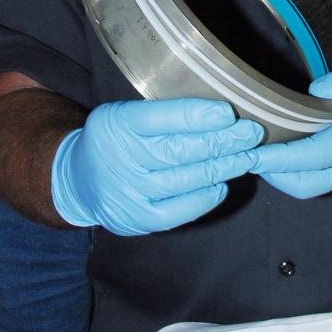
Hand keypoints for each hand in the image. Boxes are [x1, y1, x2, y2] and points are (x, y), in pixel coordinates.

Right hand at [51, 98, 263, 235]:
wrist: (79, 180)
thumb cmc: (116, 141)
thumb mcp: (126, 116)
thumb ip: (163, 114)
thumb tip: (219, 113)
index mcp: (115, 124)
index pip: (159, 118)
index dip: (196, 116)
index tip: (228, 113)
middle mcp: (119, 158)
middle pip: (178, 150)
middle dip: (222, 141)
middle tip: (252, 133)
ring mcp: (128, 192)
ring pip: (184, 179)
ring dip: (222, 167)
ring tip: (247, 156)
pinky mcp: (138, 218)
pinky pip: (179, 210)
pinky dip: (204, 197)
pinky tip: (222, 184)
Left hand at [251, 57, 331, 198]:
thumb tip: (313, 90)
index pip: (304, 159)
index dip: (272, 158)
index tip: (247, 152)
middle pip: (302, 185)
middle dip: (272, 174)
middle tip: (251, 151)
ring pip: (315, 185)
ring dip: (291, 172)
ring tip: (273, 146)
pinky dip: (313, 169)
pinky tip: (305, 147)